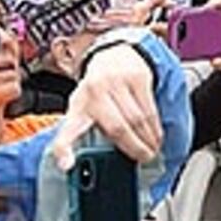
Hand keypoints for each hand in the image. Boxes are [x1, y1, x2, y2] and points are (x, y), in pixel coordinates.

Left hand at [58, 43, 164, 168]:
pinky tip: (156, 135)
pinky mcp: (136, 78)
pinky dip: (155, 127)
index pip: (67, 130)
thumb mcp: (85, 108)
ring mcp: (115, 82)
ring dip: (148, 140)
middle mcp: (94, 92)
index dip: (64, 149)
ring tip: (152, 149)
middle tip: (143, 158)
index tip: (66, 165)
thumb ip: (88, 132)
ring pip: (137, 120)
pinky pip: (149, 110)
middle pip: (117, 128)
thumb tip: (95, 163)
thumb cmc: (98, 90)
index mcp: (78, 106)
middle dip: (134, 148)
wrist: (114, 55)